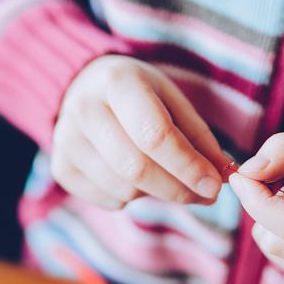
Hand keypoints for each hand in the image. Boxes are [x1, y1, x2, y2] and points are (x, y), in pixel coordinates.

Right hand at [51, 55, 233, 209]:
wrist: (83, 89)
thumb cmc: (139, 95)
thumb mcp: (172, 101)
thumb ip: (199, 139)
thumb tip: (222, 178)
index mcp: (116, 82)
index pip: (155, 135)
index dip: (188, 166)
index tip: (215, 186)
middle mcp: (83, 109)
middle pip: (136, 169)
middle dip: (178, 189)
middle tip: (204, 195)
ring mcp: (66, 141)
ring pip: (124, 190)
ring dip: (156, 193)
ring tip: (164, 174)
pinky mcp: (61, 168)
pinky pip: (109, 201)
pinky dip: (132, 198)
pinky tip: (133, 176)